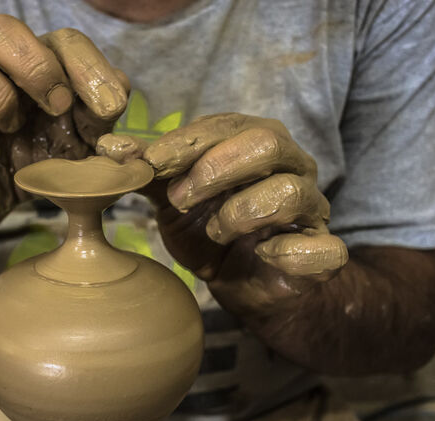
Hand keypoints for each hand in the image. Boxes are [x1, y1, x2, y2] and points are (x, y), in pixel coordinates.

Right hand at [0, 15, 128, 222]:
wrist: (9, 200)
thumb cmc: (51, 161)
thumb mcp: (89, 145)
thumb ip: (106, 125)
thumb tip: (120, 117)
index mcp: (43, 66)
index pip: (63, 40)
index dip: (88, 67)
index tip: (107, 109)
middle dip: (35, 66)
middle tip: (58, 107)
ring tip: (15, 131)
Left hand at [97, 113, 347, 313]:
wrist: (242, 282)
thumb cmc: (208, 229)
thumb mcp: (172, 197)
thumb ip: (148, 170)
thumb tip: (110, 147)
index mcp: (256, 142)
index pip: (228, 125)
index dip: (187, 142)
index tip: (150, 162)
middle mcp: (292, 166)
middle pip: (268, 143)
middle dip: (215, 169)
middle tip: (180, 198)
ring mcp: (313, 208)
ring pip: (290, 193)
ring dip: (240, 213)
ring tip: (216, 231)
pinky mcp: (323, 251)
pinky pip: (325, 247)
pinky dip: (288, 252)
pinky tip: (262, 255)